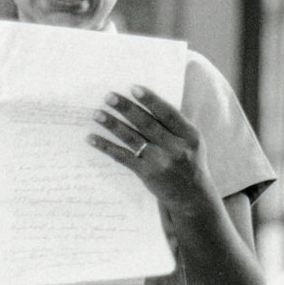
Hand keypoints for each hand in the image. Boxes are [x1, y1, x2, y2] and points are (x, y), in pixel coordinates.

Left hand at [88, 86, 210, 212]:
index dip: (151, 100)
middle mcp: (176, 148)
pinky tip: (93, 139)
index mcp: (189, 136)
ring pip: (132, 139)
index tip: (133, 88)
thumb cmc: (188, 161)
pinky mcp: (146, 174)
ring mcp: (160, 162)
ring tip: (97, 114)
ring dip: (112, 125)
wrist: (190, 196)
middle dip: (126, 108)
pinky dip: (106, 147)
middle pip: (147, 124)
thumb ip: (173, 125)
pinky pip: (123, 157)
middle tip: (109, 97)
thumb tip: (142, 103)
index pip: (168, 114)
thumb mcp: (190, 142)